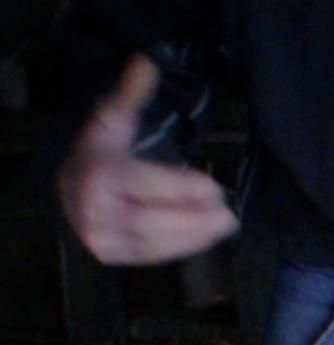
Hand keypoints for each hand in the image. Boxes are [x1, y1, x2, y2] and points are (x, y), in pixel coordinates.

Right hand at [56, 54, 237, 265]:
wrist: (66, 191)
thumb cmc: (100, 154)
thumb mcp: (112, 121)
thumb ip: (132, 94)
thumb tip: (147, 61)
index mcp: (98, 174)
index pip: (146, 184)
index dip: (183, 189)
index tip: (215, 188)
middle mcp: (95, 209)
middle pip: (151, 219)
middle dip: (194, 218)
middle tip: (228, 213)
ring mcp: (101, 237)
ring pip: (153, 242)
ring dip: (195, 237)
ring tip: (225, 226)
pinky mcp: (111, 256)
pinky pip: (151, 256)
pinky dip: (182, 248)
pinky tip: (206, 238)